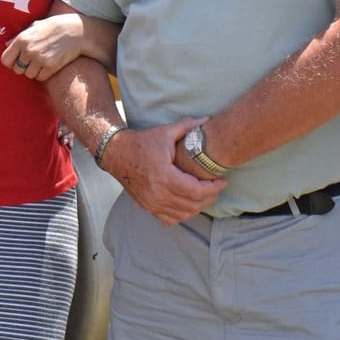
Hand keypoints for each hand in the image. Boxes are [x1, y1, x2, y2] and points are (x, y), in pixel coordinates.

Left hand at [1, 13, 85, 81]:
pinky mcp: (50, 66)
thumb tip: (6, 44)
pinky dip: (45, 74)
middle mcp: (28, 50)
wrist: (76, 31)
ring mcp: (39, 59)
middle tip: (34, 61)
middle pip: (17, 69)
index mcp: (21, 39)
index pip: (5, 60)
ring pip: (30, 75)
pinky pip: (41, 77)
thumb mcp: (35, 27)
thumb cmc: (54, 26)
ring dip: (35, 71)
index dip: (11, 62)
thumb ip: (19, 37)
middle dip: (24, 67)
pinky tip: (50, 64)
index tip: (17, 61)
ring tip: (44, 61)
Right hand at [102, 118, 227, 224]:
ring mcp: (152, 203)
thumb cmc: (141, 143)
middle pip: (193, 205)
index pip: (197, 191)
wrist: (116, 154)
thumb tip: (207, 120)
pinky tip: (188, 204)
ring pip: (183, 214)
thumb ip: (187, 126)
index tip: (223, 181)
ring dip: (198, 207)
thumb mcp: (165, 132)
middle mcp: (158, 194)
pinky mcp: (147, 207)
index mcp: (165, 177)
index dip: (214, 188)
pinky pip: (170, 219)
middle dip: (210, 197)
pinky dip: (182, 215)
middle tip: (217, 187)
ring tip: (206, 195)